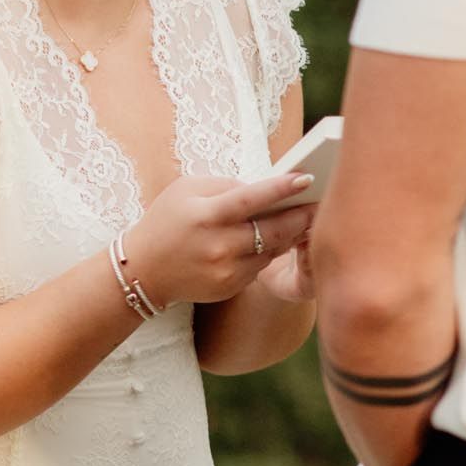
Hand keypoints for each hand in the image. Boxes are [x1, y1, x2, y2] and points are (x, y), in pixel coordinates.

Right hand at [126, 172, 315, 306]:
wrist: (143, 270)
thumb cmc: (166, 220)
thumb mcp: (188, 189)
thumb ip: (226, 185)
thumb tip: (263, 188)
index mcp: (207, 215)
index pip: (251, 199)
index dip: (281, 189)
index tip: (307, 178)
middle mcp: (219, 245)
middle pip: (272, 230)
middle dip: (300, 215)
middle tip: (322, 203)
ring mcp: (226, 270)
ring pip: (272, 250)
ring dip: (291, 235)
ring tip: (308, 218)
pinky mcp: (231, 287)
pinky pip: (261, 266)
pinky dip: (271, 251)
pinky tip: (280, 239)